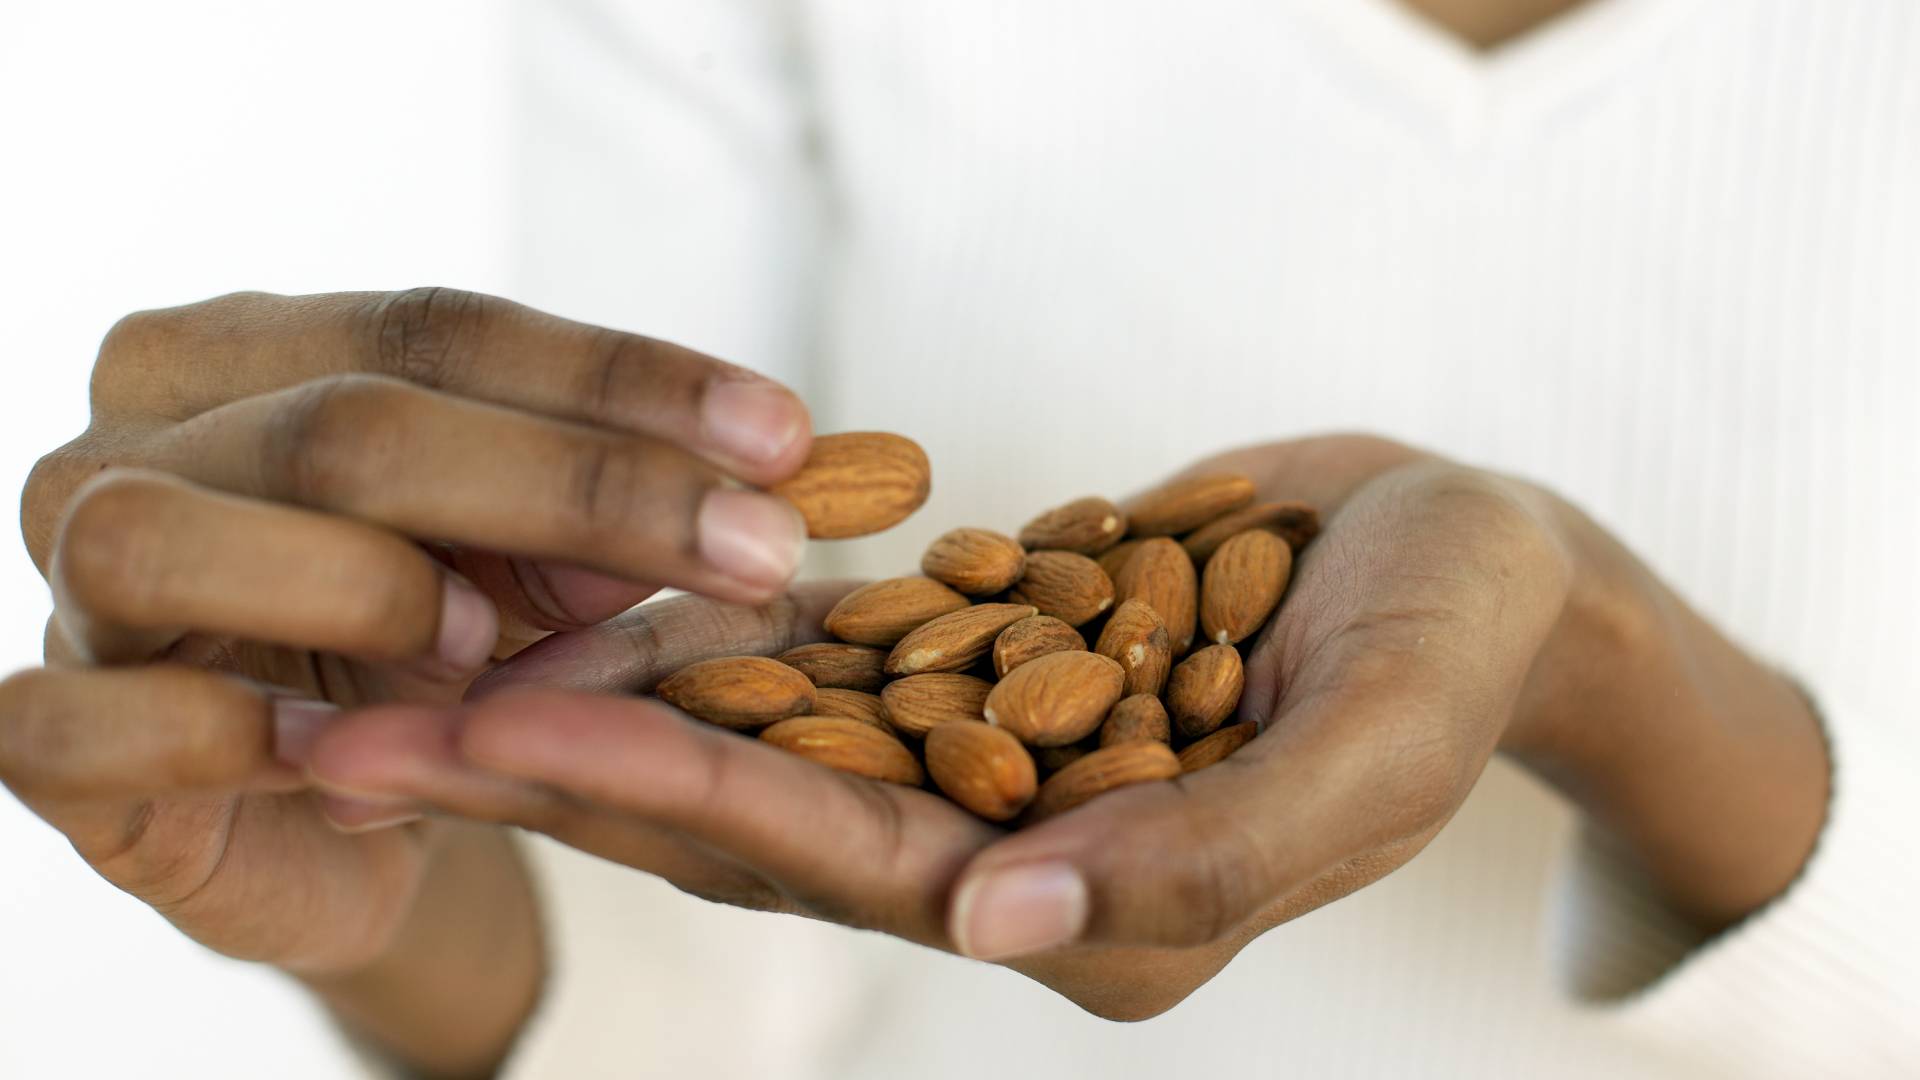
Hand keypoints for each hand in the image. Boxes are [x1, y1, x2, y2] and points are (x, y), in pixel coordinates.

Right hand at [1, 288, 812, 1069]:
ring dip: (369, 596)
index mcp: (249, 353)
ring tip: (492, 652)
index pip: (439, 327)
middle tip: (753, 549)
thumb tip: (746, 494)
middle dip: (579, 487)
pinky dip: (234, 736)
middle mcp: (138, 438)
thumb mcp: (528, 563)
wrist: (327, 813)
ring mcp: (65, 577)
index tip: (784, 436)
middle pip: (349, 426)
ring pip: (174, 541)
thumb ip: (600, 519)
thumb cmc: (428, 648)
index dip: (622, 381)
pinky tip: (351, 763)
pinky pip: (87, 719)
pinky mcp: (46, 732)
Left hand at [304, 434, 1827, 1020]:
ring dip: (587, 696)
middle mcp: (1005, 851)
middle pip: (746, 815)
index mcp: (1086, 905)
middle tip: (353, 726)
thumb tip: (1001, 926)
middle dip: (555, 771)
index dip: (664, 801)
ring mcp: (977, 759)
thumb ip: (1206, 858)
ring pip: (748, 735)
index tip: (486, 742)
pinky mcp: (971, 667)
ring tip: (412, 655)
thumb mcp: (1368, 748)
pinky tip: (569, 592)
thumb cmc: (1445, 649)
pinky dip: (693, 627)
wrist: (1464, 555)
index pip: (842, 860)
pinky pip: (810, 654)